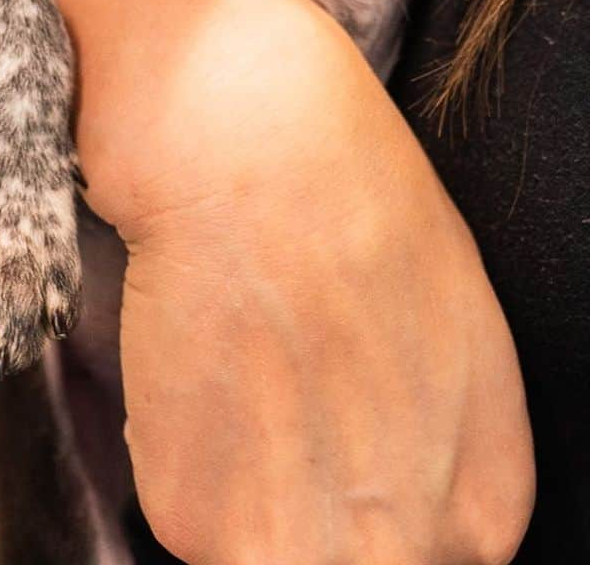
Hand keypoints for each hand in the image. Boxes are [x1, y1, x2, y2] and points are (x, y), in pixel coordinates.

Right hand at [90, 0, 533, 564]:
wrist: (247, 144)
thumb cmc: (354, 199)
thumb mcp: (457, 332)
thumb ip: (435, 438)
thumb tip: (389, 466)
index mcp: (488, 503)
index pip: (430, 559)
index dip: (370, 506)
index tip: (331, 455)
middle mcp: (407, 550)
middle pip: (347, 564)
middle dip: (305, 511)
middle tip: (280, 415)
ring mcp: (298, 547)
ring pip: (262, 557)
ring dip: (240, 497)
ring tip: (240, 381)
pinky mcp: (196, 526)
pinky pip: (188, 521)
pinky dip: (178, 458)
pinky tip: (198, 363)